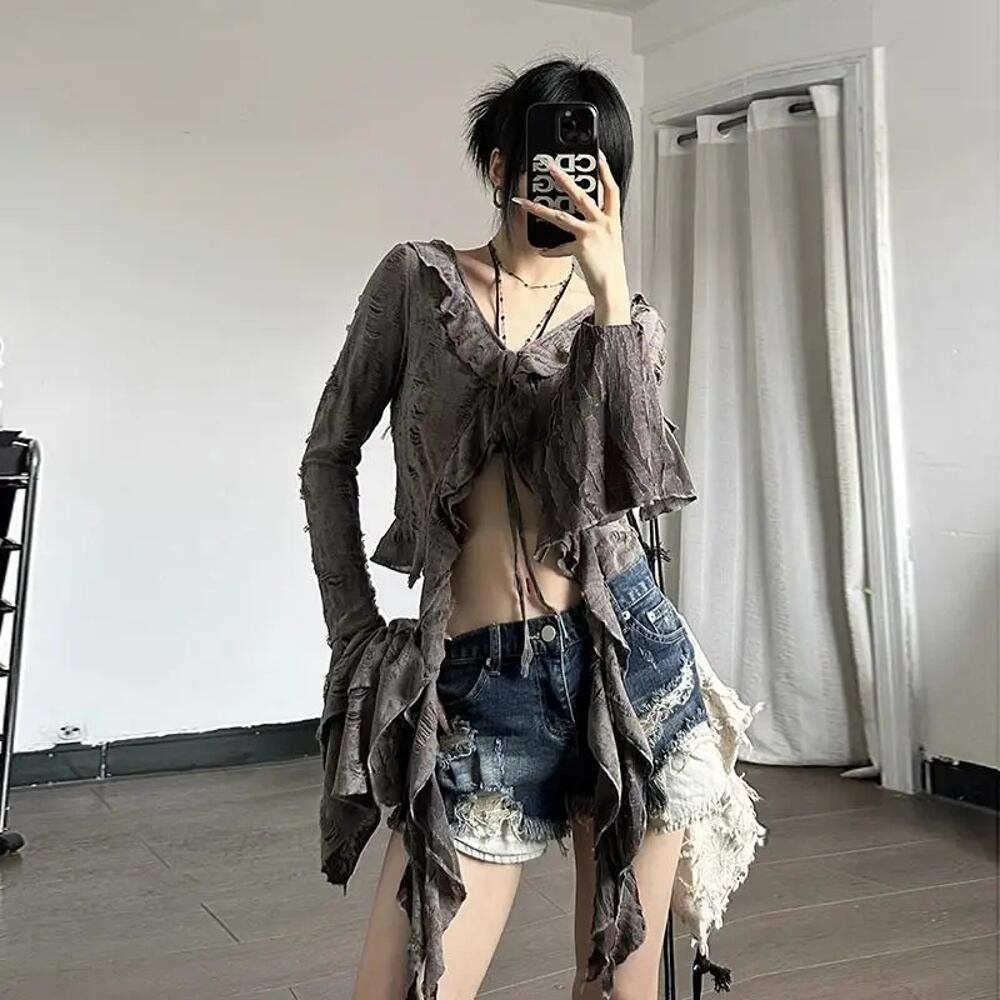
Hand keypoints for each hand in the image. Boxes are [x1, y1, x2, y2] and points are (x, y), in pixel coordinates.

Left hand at [511, 148, 631, 324]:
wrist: (612, 286)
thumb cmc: (611, 267)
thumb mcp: (609, 242)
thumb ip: (597, 228)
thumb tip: (582, 223)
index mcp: (613, 220)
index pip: (611, 189)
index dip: (605, 171)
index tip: (597, 156)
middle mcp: (603, 223)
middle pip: (581, 195)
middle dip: (564, 179)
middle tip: (550, 166)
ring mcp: (592, 234)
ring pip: (561, 216)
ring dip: (540, 208)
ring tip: (525, 202)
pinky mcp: (581, 247)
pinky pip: (560, 246)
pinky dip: (550, 249)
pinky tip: (541, 249)